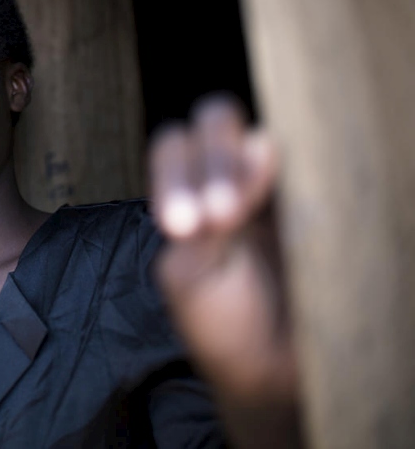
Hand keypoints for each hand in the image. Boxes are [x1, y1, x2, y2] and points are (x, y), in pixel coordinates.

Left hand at [149, 95, 300, 446]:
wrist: (273, 372)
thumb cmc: (222, 323)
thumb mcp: (190, 275)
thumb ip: (201, 216)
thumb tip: (246, 152)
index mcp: (186, 189)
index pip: (174, 146)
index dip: (174, 174)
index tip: (182, 226)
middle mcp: (229, 173)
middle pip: (216, 121)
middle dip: (212, 160)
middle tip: (218, 217)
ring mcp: (277, 181)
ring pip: (262, 137)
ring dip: (244, 168)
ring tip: (235, 216)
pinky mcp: (320, 198)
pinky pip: (311, 165)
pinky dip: (294, 177)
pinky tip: (286, 211)